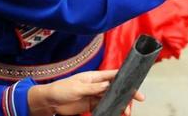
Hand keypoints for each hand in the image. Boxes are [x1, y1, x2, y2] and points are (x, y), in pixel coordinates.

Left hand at [28, 70, 143, 115]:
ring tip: (127, 111)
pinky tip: (117, 113)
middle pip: (116, 88)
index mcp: (94, 77)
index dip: (126, 77)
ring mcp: (94, 95)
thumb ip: (93, 88)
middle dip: (127, 93)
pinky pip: (105, 106)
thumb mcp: (77, 88)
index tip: (136, 82)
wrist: (49, 102)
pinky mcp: (91, 105)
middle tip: (137, 100)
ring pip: (112, 98)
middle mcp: (97, 85)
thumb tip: (109, 85)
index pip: (113, 75)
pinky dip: (112, 109)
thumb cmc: (61, 89)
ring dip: (120, 103)